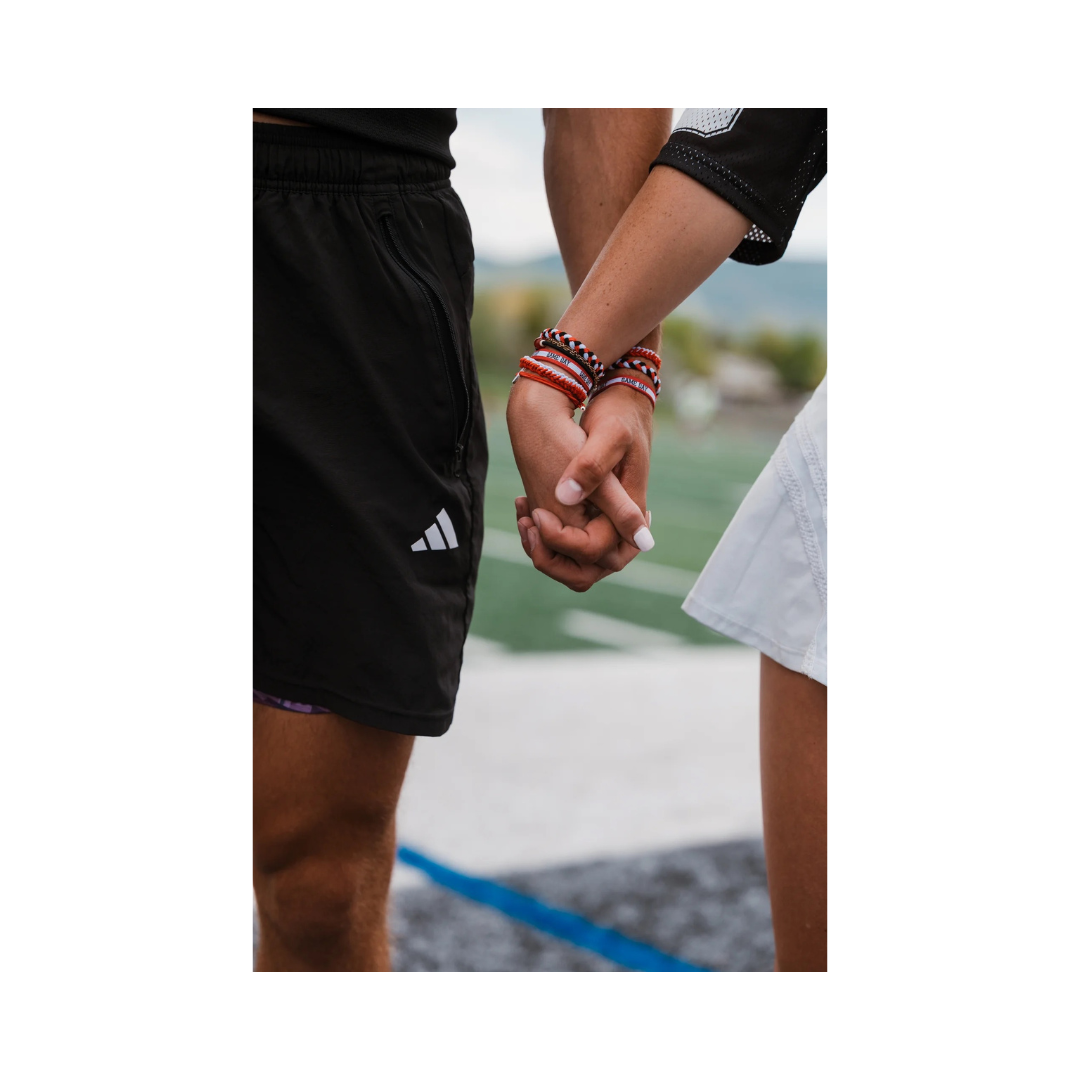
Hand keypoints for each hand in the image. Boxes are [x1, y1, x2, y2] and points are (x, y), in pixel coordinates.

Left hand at [506, 377, 653, 590]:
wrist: (621, 398)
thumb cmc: (618, 414)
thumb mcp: (608, 435)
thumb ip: (593, 470)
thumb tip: (570, 499)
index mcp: (629, 511)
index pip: (596, 553)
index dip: (563, 542)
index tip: (538, 513)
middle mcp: (618, 524)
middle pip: (585, 572)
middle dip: (550, 559)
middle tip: (527, 525)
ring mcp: (602, 520)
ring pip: (572, 563)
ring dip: (543, 549)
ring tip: (524, 516)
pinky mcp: (587, 512)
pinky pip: (564, 545)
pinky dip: (541, 535)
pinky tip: (524, 508)